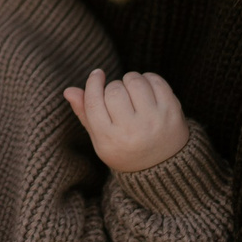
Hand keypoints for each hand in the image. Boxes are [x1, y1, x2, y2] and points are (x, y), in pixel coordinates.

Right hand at [65, 68, 188, 171]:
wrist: (163, 167)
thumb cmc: (125, 149)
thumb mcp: (101, 138)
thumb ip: (85, 114)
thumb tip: (68, 90)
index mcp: (109, 139)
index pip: (94, 101)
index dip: (93, 83)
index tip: (97, 74)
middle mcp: (132, 131)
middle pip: (114, 90)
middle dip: (114, 86)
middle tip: (118, 94)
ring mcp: (154, 121)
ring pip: (135, 81)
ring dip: (131, 79)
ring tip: (132, 89)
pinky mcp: (172, 111)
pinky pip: (156, 81)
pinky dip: (148, 79)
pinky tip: (146, 88)